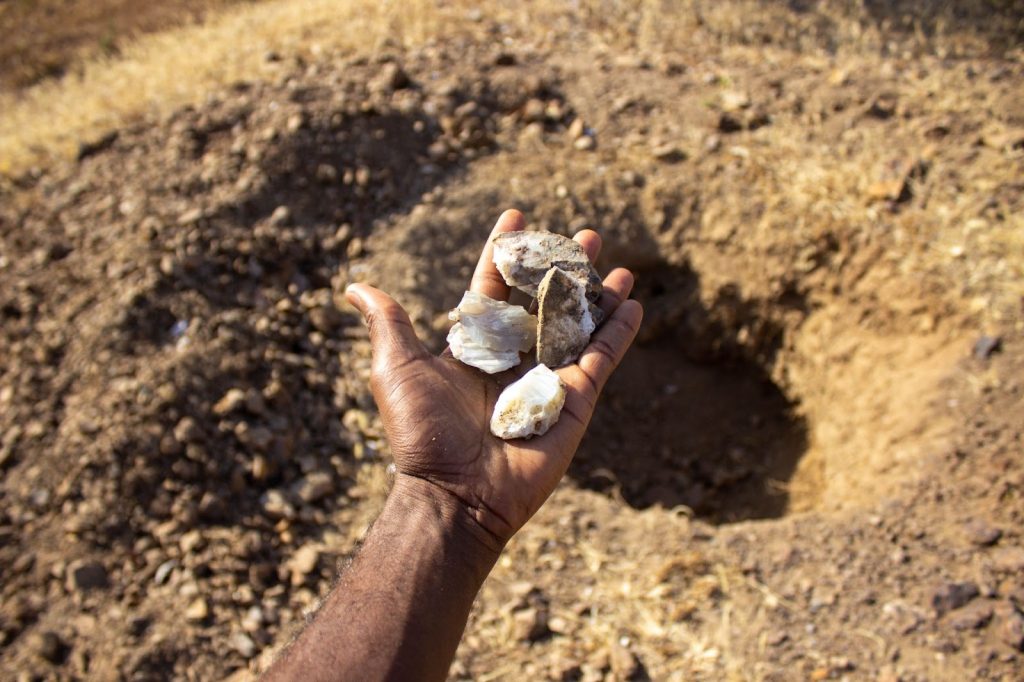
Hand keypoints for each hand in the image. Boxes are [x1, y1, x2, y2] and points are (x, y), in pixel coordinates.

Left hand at [344, 210, 641, 551]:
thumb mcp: (395, 368)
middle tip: (582, 233)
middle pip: (543, 301)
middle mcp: (512, 359)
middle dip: (562, 266)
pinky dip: (619, 332)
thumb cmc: (421, 431)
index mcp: (473, 348)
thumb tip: (354, 287)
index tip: (516, 216)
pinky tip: (633, 302)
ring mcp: (546, 379)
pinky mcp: (576, 401)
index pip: (493, 288)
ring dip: (597, 292)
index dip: (504, 253)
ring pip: (578, 324)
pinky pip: (602, 358)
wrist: (455, 493)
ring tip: (614, 259)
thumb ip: (388, 323)